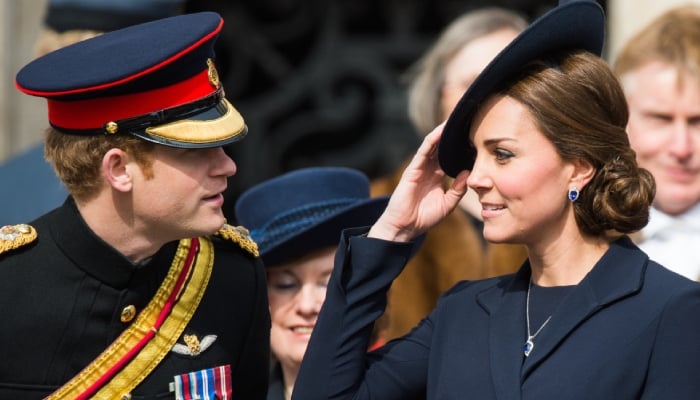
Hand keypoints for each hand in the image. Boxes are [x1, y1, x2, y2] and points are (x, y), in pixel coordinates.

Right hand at [368, 122, 468, 241]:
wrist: (405, 227)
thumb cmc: (424, 218)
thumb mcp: (448, 204)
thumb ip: (458, 189)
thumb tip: (467, 172)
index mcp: (437, 177)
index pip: (450, 157)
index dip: (460, 148)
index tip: (473, 137)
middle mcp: (428, 170)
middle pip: (441, 148)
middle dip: (451, 136)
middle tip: (465, 122)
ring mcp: (419, 169)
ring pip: (432, 146)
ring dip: (441, 133)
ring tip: (452, 121)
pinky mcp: (412, 170)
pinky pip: (422, 152)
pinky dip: (431, 141)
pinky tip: (439, 132)